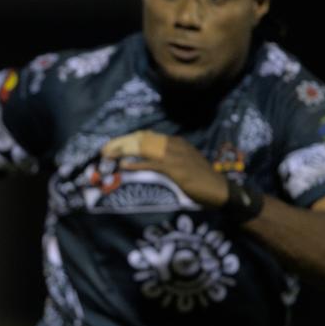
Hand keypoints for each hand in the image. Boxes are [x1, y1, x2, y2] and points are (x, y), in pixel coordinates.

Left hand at [101, 131, 229, 207]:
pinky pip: (151, 164)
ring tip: (108, 156)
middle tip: (104, 150)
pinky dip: (135, 164)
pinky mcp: (175, 169)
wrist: (219, 190)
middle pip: (141, 139)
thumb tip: (145, 162)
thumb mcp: (183, 164)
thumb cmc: (201, 180)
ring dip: (123, 151)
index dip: (127, 139)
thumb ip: (166, 160)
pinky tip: (123, 166)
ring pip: (143, 148)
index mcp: (175, 142)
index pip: (146, 135)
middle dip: (120, 143)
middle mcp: (174, 144)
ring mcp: (174, 155)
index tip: (112, 145)